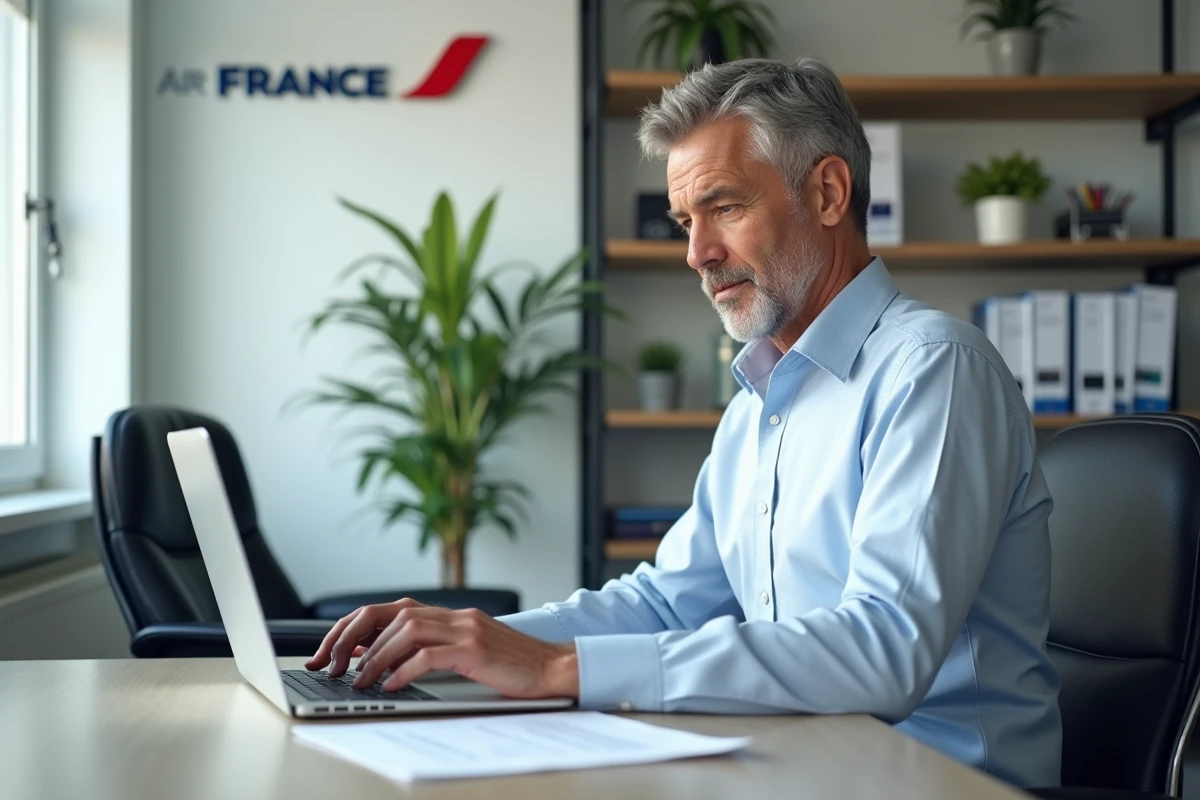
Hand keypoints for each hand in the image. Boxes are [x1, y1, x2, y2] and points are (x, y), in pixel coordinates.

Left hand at [305, 599, 578, 699]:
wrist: (552, 666)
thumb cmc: (508, 664)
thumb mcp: (462, 650)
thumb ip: (427, 646)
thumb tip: (377, 657)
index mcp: (446, 614)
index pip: (386, 609)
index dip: (351, 627)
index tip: (329, 651)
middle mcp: (453, 614)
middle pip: (389, 613)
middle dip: (353, 637)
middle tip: (333, 664)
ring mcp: (465, 628)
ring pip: (406, 630)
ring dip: (375, 656)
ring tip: (358, 680)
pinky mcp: (476, 649)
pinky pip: (430, 655)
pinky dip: (404, 670)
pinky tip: (390, 685)